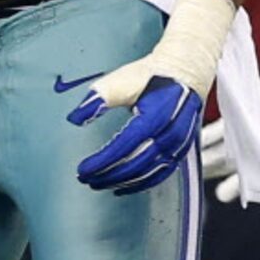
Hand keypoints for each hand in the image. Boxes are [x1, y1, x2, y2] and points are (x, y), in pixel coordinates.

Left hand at [68, 74, 201, 195]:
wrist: (185, 71)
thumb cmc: (151, 75)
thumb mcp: (120, 80)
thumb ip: (97, 99)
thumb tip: (74, 117)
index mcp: (155, 116)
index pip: (123, 146)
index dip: (102, 161)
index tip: (83, 169)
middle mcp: (169, 134)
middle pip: (134, 164)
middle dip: (107, 175)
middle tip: (85, 179)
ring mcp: (177, 145)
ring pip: (146, 173)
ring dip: (120, 182)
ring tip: (97, 184)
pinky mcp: (180, 150)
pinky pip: (159, 174)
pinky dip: (139, 184)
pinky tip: (121, 187)